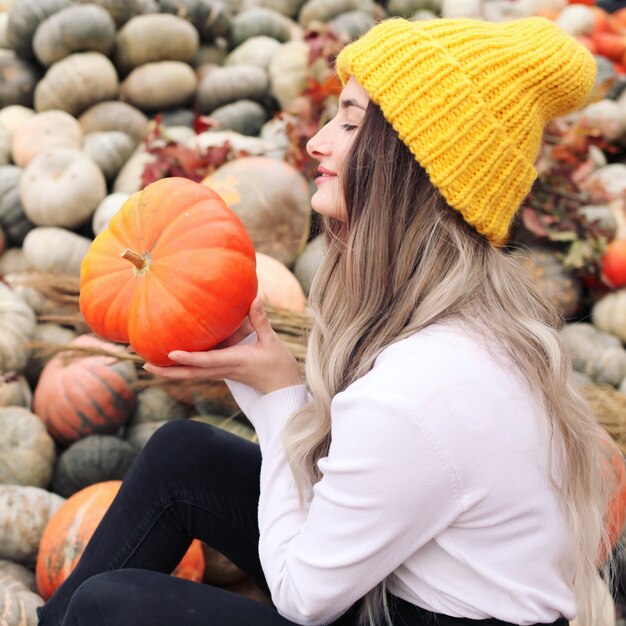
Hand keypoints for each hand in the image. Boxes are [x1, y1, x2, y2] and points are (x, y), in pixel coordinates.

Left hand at [143, 298, 303, 394]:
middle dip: (167, 371)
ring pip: (191, 374)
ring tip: (149, 363)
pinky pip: (198, 371)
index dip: (188, 357)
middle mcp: (223, 369)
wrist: (283, 389)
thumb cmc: (279, 366)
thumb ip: (260, 320)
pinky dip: (183, 367)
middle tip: (145, 365)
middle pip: (190, 373)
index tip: (169, 352)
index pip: (206, 361)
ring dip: (171, 371)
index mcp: (234, 361)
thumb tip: (254, 299)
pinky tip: (172, 360)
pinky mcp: (223, 372)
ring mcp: (221, 373)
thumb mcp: (272, 341)